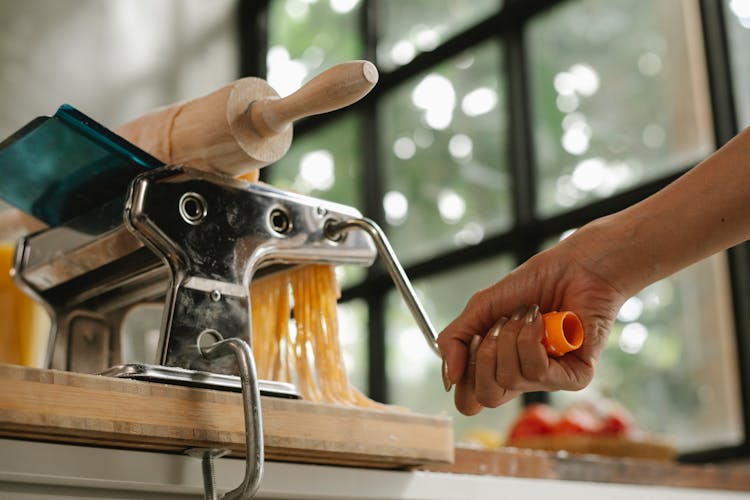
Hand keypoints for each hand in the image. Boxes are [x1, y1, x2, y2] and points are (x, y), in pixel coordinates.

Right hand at [438, 232, 626, 414]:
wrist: (574, 266)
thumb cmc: (533, 284)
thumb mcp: (481, 308)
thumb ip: (455, 339)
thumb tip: (448, 377)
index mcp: (498, 366)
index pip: (470, 398)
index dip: (463, 377)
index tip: (471, 341)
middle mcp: (522, 378)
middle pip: (485, 398)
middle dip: (483, 356)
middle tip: (498, 326)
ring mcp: (548, 380)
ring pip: (509, 380)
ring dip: (511, 338)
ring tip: (526, 315)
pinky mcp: (574, 377)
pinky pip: (538, 373)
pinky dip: (532, 340)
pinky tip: (542, 321)